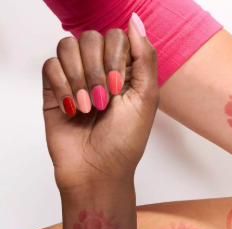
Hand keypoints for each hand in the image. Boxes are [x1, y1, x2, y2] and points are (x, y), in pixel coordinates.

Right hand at [42, 16, 158, 192]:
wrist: (97, 171)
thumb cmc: (124, 142)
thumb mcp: (146, 99)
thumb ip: (144, 57)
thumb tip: (135, 20)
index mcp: (125, 72)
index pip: (116, 37)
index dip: (115, 56)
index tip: (118, 88)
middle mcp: (100, 71)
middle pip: (90, 37)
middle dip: (96, 70)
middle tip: (104, 102)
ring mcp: (76, 78)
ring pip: (67, 47)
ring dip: (79, 79)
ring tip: (88, 109)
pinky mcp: (54, 89)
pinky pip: (49, 65)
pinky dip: (61, 87)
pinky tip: (72, 108)